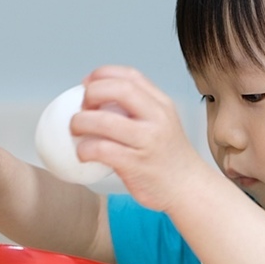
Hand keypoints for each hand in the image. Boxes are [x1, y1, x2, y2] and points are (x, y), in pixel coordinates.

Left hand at [74, 66, 209, 212]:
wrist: (188, 188)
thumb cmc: (168, 158)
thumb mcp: (162, 124)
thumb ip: (138, 110)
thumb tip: (99, 100)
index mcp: (162, 105)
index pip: (130, 75)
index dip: (102, 74)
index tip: (87, 84)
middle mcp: (157, 118)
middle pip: (118, 89)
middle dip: (91, 93)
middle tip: (82, 107)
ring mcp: (147, 141)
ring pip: (104, 120)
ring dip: (80, 122)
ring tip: (76, 130)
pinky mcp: (136, 164)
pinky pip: (101, 149)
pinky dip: (84, 149)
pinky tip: (83, 154)